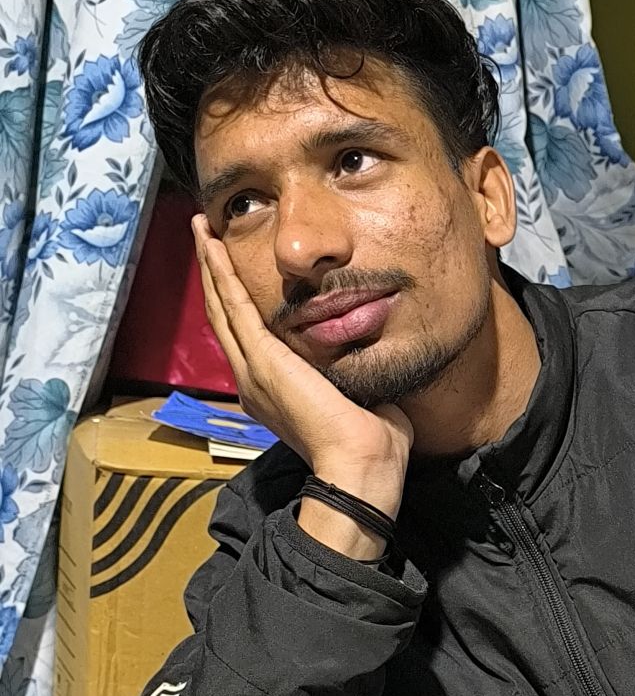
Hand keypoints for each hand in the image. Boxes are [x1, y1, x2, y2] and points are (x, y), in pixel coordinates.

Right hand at [192, 217, 411, 519]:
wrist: (359, 465)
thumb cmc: (371, 442)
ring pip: (222, 305)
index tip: (232, 267)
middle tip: (204, 234)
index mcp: (274, 390)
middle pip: (224, 314)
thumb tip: (371, 344)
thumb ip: (354, 369)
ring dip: (211, 264)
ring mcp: (252, 371)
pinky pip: (233, 306)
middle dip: (214, 272)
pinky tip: (212, 244)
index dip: (235, 298)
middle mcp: (254, 379)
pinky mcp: (261, 361)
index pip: (247, 334)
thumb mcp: (357, 392)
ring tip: (202, 230)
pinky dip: (220, 272)